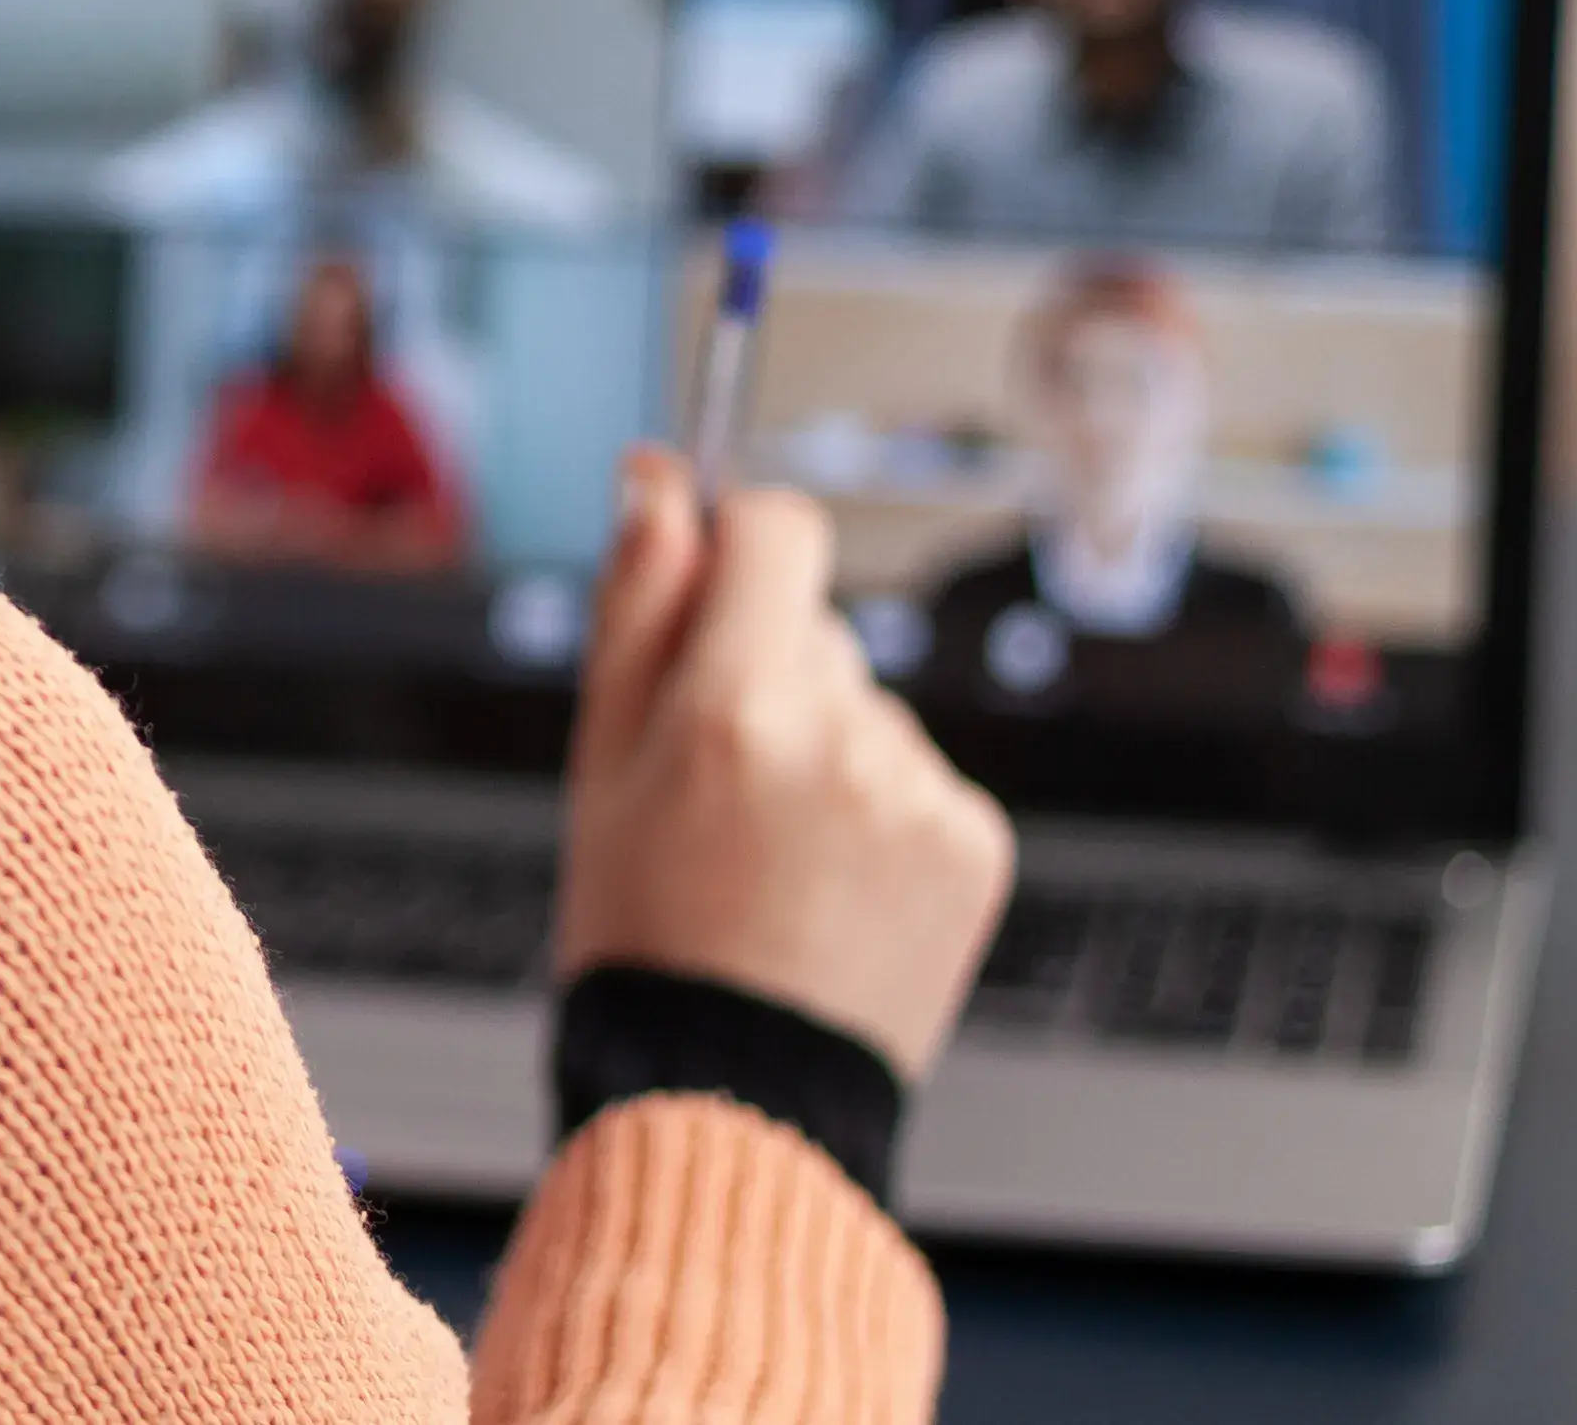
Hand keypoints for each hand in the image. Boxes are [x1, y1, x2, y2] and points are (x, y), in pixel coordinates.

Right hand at [550, 446, 1013, 1083]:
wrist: (735, 1099)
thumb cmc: (645, 934)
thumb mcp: (601, 762)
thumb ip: (637, 604)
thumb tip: (659, 477)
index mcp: (735, 705)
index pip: (775, 526)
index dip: (738, 545)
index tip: (715, 589)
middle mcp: (843, 737)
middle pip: (814, 626)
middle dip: (764, 674)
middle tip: (714, 789)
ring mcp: (921, 792)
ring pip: (866, 708)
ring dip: (825, 753)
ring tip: (774, 862)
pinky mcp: (976, 843)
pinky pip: (919, 778)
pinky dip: (881, 817)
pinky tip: (834, 889)